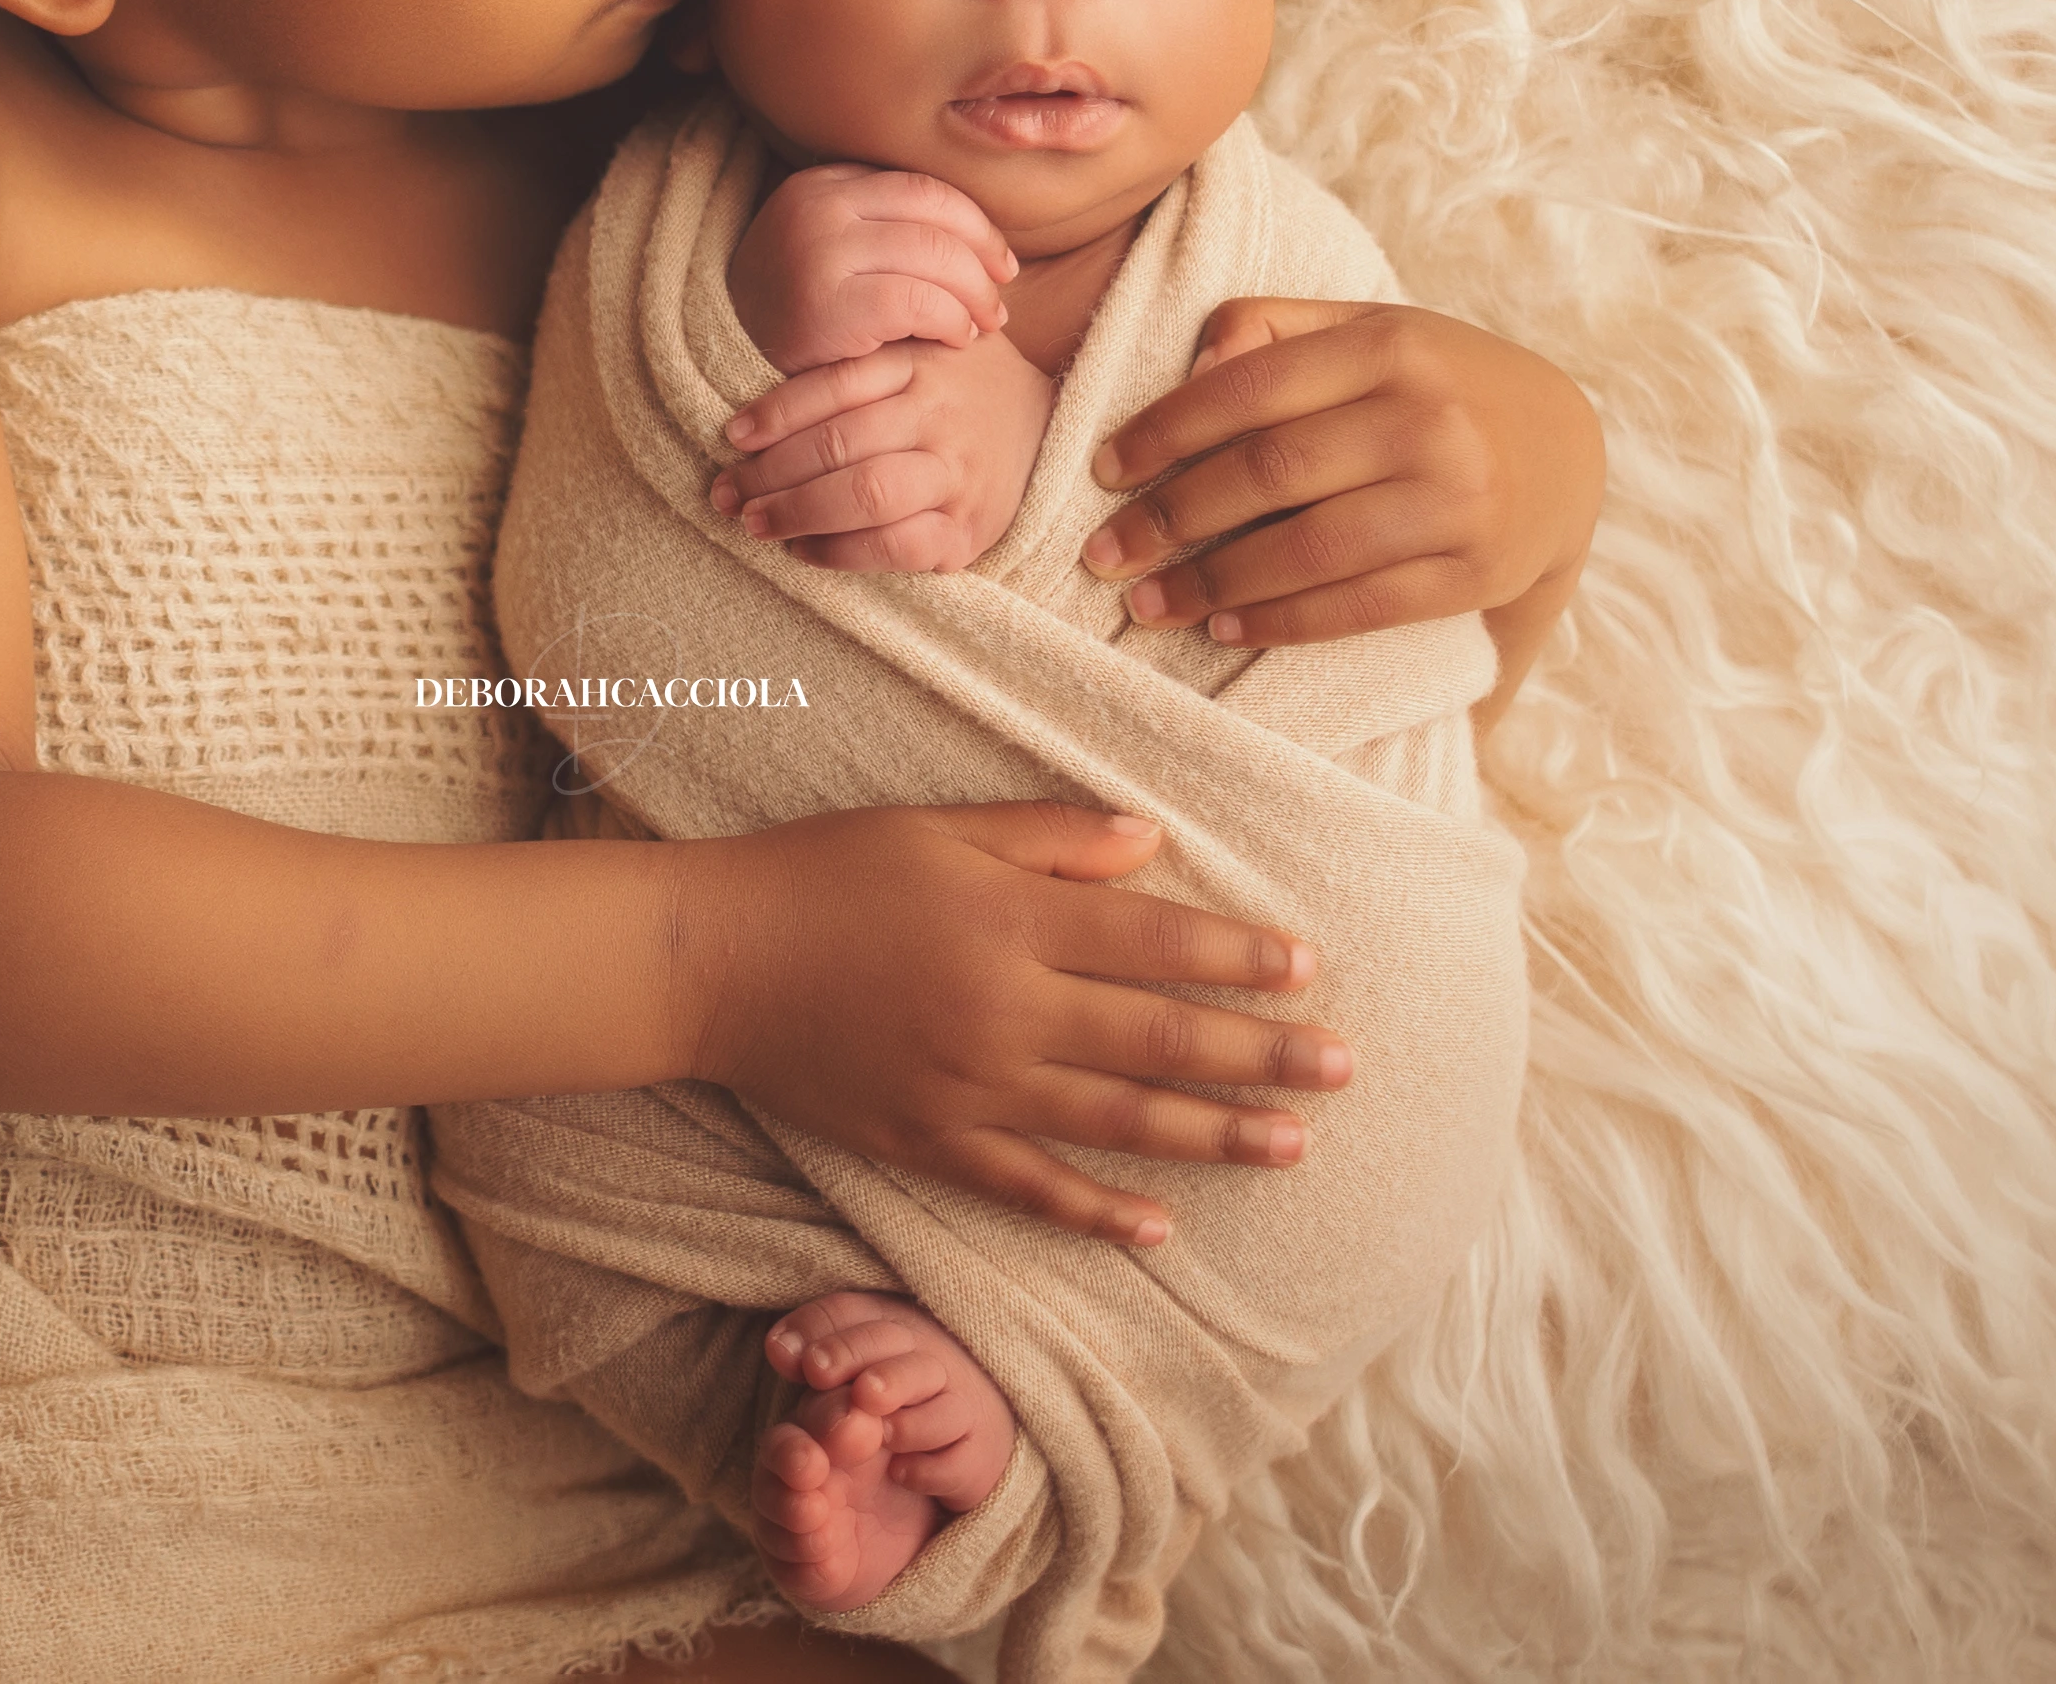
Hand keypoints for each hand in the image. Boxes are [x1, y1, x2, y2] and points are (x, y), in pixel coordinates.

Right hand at [680, 804, 1350, 1246]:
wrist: (712, 963)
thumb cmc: (824, 873)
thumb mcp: (937, 827)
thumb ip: (1048, 839)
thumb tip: (1153, 843)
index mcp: (1012, 923)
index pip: (1156, 943)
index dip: (1238, 956)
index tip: (1306, 969)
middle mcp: (1005, 1012)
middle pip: (1159, 1041)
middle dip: (1261, 1056)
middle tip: (1343, 1069)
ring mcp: (970, 1089)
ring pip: (1116, 1123)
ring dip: (1212, 1138)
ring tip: (1289, 1145)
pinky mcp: (931, 1143)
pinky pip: (1031, 1188)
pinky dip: (1097, 1211)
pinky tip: (1158, 1227)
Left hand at [707, 332, 1057, 572]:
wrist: (1057, 430)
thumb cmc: (964, 391)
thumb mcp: (920, 355)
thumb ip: (860, 369)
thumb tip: (762, 414)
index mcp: (920, 364)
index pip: (833, 387)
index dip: (774, 415)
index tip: (732, 438)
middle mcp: (939, 416)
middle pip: (838, 445)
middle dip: (770, 475)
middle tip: (727, 493)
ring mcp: (957, 473)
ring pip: (864, 495)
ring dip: (796, 513)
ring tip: (755, 522)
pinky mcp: (970, 529)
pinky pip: (895, 546)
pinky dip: (840, 552)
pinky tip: (805, 551)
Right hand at [725, 163, 1016, 372]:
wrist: (721, 361)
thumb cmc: (796, 313)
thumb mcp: (833, 251)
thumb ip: (886, 231)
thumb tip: (981, 240)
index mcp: (823, 185)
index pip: (922, 189)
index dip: (974, 225)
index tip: (999, 262)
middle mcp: (819, 207)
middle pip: (935, 218)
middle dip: (983, 260)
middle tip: (1001, 298)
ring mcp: (819, 251)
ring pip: (935, 257)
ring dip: (974, 296)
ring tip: (984, 324)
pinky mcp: (827, 303)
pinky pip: (918, 302)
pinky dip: (950, 321)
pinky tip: (955, 340)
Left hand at [1076, 301, 1601, 689]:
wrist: (1566, 450)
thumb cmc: (1436, 384)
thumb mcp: (1369, 330)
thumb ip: (1276, 329)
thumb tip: (1191, 367)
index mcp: (1390, 345)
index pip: (1251, 385)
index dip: (1166, 429)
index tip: (1103, 468)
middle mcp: (1427, 419)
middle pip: (1272, 471)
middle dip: (1172, 516)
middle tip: (1104, 552)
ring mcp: (1457, 500)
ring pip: (1311, 548)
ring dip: (1215, 582)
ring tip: (1146, 603)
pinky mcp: (1475, 573)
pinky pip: (1361, 605)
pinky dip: (1283, 620)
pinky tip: (1225, 625)